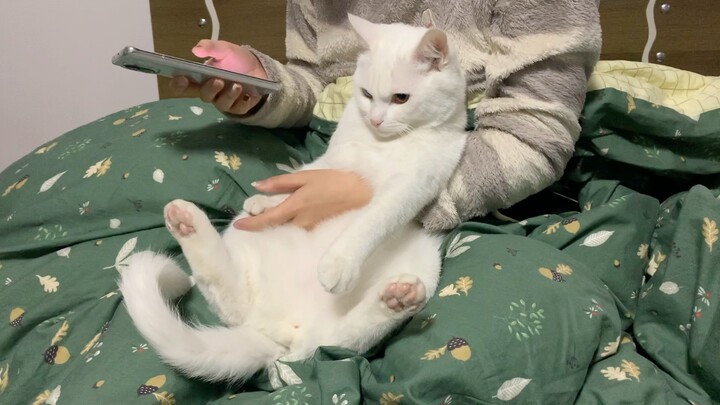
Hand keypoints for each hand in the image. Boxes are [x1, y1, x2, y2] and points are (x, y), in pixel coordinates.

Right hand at [169, 40, 267, 114]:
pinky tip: (247, 96)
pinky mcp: (238, 107)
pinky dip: (242, 102)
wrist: (258, 68)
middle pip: (203, 95)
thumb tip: (195, 49)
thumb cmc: (236, 60)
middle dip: (209, 89)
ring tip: (237, 85)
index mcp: (201, 78)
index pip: (183, 85)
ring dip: (229, 95)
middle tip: (217, 81)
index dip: (178, 85)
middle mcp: (210, 91)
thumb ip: (211, 47)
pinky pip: (238, 109)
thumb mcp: (225, 49)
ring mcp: (224, 101)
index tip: (181, 78)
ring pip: (221, 103)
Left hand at [233, 170, 372, 230]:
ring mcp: (309, 227)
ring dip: (277, 221)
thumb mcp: (305, 177)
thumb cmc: (333, 181)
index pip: (267, 219)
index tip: (237, 224)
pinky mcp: (317, 228)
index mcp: (294, 207)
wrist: (361, 194)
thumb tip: (257, 186)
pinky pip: (298, 227)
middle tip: (253, 213)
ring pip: (287, 226)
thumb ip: (281, 183)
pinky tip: (290, 214)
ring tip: (271, 210)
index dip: (250, 224)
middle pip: (275, 224)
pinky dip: (289, 221)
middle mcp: (299, 222)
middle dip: (263, 221)